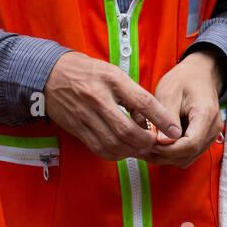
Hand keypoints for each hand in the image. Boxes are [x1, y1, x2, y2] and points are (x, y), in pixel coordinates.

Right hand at [44, 50, 180, 160]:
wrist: (50, 75)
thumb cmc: (87, 73)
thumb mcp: (114, 73)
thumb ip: (134, 94)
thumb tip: (152, 119)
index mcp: (111, 80)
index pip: (143, 102)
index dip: (162, 119)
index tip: (176, 131)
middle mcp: (98, 100)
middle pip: (127, 130)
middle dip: (146, 141)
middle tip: (155, 141)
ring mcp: (86, 117)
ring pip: (114, 144)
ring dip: (133, 150)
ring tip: (141, 146)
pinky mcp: (78, 130)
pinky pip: (101, 149)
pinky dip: (117, 154)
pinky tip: (124, 149)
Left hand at [143, 50, 225, 167]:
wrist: (199, 74)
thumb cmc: (183, 80)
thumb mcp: (169, 93)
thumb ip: (166, 118)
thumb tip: (161, 143)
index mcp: (206, 115)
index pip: (190, 144)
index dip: (168, 149)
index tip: (148, 144)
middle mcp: (212, 129)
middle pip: (188, 155)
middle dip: (163, 155)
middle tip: (140, 148)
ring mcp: (210, 136)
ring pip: (187, 158)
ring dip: (165, 157)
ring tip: (145, 146)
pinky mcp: (203, 139)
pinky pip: (187, 154)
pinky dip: (171, 153)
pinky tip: (156, 145)